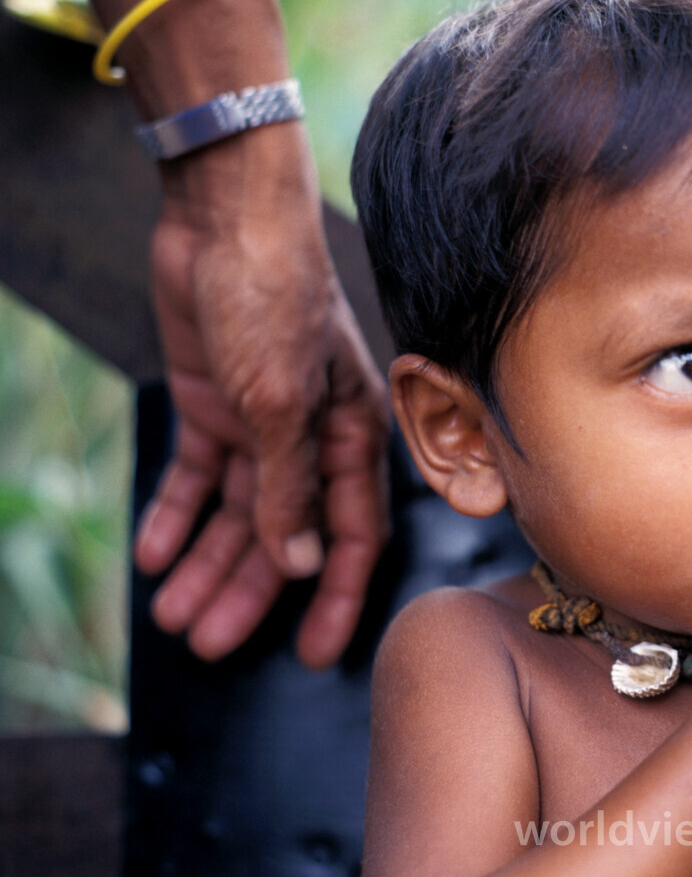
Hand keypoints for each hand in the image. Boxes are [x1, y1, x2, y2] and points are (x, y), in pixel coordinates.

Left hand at [135, 122, 390, 667]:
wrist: (224, 221)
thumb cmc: (277, 298)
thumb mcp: (281, 400)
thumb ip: (290, 484)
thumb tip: (297, 559)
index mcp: (353, 436)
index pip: (353, 533)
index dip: (333, 596)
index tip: (312, 654)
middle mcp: (313, 438)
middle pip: (283, 535)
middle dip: (247, 593)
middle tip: (209, 644)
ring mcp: (260, 424)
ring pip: (237, 515)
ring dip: (205, 564)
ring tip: (171, 613)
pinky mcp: (214, 407)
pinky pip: (197, 478)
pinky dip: (176, 516)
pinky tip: (153, 553)